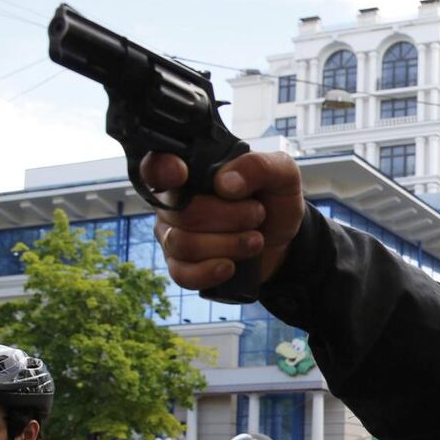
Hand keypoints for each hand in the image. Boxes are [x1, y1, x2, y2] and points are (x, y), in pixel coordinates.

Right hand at [140, 151, 304, 289]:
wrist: (284, 240)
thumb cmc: (275, 200)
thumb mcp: (282, 174)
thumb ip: (258, 166)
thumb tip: (225, 183)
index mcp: (192, 170)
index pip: (156, 166)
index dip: (161, 170)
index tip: (181, 174)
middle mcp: (174, 201)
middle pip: (182, 212)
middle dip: (229, 217)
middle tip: (257, 214)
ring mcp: (173, 234)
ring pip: (182, 244)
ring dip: (228, 244)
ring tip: (256, 240)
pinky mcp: (181, 266)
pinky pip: (181, 273)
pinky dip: (210, 271)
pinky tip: (230, 266)